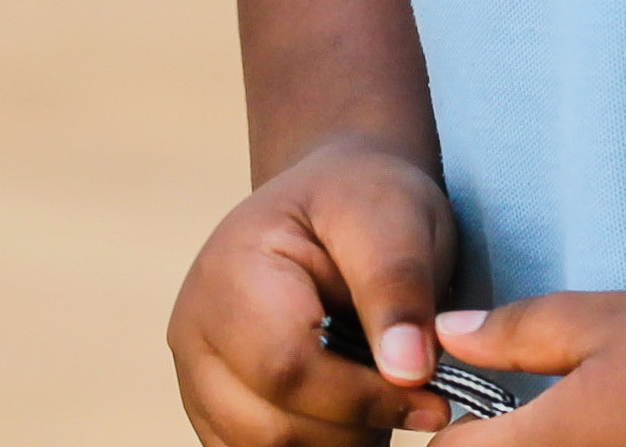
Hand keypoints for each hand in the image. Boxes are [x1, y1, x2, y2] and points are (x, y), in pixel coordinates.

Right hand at [171, 137, 459, 445]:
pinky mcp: (216, 414)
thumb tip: (407, 369)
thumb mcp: (395, 218)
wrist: (334, 202)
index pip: (285, 367)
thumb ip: (398, 287)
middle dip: (352, 426)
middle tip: (409, 394)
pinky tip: (352, 415)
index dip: (361, 397)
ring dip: (336, 443)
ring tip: (377, 394)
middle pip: (270, 427)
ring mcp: (197, 379)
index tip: (430, 395)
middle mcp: (195, 332)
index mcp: (229, 272)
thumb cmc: (363, 203)